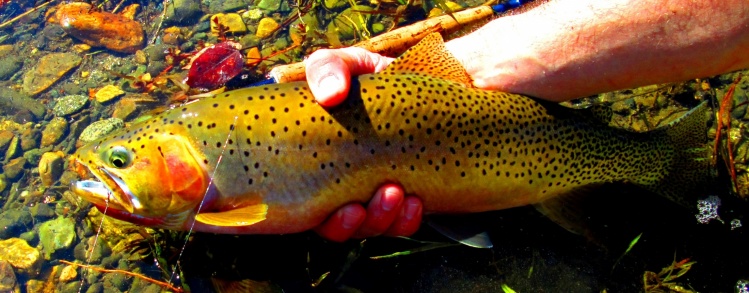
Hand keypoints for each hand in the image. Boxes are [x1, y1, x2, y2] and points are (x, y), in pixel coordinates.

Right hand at [304, 48, 422, 241]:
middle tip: (359, 208)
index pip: (302, 200)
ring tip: (396, 195)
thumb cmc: (379, 78)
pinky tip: (416, 202)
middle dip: (347, 224)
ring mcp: (374, 193)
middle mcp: (342, 184)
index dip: (309, 214)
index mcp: (317, 161)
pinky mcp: (406, 198)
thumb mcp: (348, 63)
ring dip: (380, 220)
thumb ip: (328, 68)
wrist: (436, 83)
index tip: (329, 207)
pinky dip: (406, 220)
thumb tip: (331, 95)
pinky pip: (401, 224)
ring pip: (369, 227)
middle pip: (334, 225)